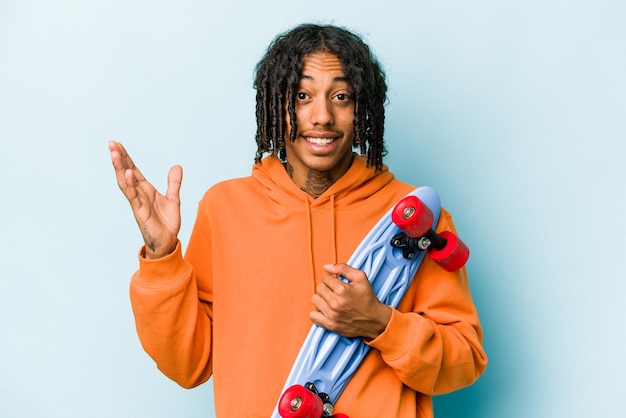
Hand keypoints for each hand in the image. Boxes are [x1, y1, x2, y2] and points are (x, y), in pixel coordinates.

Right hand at [109, 141, 181, 258]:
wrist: (168, 242)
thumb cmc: (166, 223)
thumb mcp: (173, 199)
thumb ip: (174, 183)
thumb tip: (177, 166)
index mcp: (145, 190)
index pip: (133, 170)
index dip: (126, 157)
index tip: (117, 144)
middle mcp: (139, 194)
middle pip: (126, 172)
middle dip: (119, 158)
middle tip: (111, 143)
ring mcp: (138, 203)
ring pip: (126, 182)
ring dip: (120, 168)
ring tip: (114, 153)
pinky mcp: (140, 212)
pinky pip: (134, 196)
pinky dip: (130, 184)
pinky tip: (128, 173)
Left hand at [310, 263, 391, 339]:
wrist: (375, 320)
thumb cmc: (367, 297)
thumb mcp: (360, 277)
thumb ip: (343, 268)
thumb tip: (325, 267)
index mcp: (342, 289)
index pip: (325, 278)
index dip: (332, 279)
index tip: (338, 284)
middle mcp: (335, 302)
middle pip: (319, 288)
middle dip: (327, 288)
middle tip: (335, 292)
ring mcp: (332, 315)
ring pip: (315, 300)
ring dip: (321, 299)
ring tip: (331, 300)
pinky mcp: (330, 325)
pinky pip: (313, 316)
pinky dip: (318, 313)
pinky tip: (326, 310)